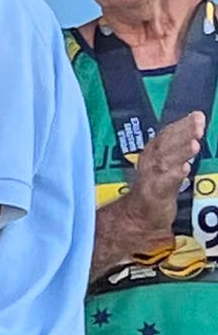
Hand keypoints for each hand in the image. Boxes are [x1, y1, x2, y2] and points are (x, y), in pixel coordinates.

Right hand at [118, 110, 207, 252]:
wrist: (136, 219)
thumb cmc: (154, 190)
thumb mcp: (165, 166)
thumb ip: (177, 149)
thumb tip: (197, 126)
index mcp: (152, 154)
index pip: (166, 135)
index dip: (181, 124)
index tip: (197, 115)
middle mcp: (150, 163)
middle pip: (165, 145)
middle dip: (182, 133)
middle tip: (198, 123)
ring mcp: (151, 179)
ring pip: (165, 161)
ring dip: (179, 151)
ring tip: (194, 144)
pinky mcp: (154, 196)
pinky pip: (164, 184)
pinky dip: (173, 175)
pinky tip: (184, 169)